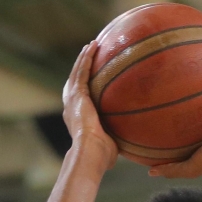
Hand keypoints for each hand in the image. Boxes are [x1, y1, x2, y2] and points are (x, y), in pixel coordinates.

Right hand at [62, 42, 116, 170]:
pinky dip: (86, 58)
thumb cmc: (102, 156)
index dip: (84, 84)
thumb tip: (130, 145)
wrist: (91, 152)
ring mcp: (72, 98)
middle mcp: (71, 105)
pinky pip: (82, 71)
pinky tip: (93, 46)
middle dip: (82, 66)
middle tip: (89, 53)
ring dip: (84, 57)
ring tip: (92, 45)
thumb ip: (116, 139)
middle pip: (76, 80)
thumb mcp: (109, 144)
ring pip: (77, 71)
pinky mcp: (77, 94)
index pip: (80, 96)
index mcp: (77, 117)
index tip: (91, 75)